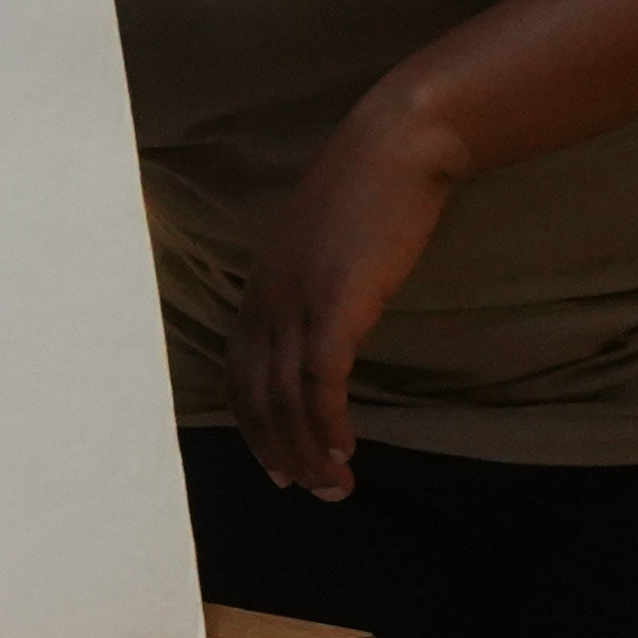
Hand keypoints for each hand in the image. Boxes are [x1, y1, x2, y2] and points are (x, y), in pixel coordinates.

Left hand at [231, 100, 463, 498]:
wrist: (398, 145)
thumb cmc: (370, 190)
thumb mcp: (324, 246)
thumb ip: (314, 286)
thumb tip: (328, 324)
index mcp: (259, 287)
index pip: (239, 375)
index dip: (255, 427)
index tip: (277, 466)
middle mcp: (265, 299)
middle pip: (256, 397)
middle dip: (280, 454)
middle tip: (311, 491)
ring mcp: (296, 301)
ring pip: (285, 399)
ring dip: (308, 451)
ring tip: (335, 486)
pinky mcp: (335, 302)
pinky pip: (321, 381)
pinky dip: (328, 423)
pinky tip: (345, 449)